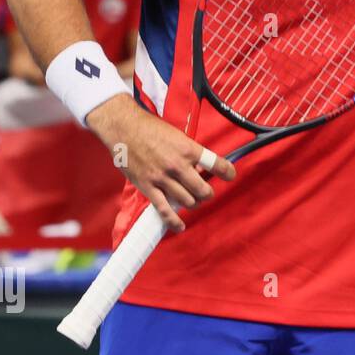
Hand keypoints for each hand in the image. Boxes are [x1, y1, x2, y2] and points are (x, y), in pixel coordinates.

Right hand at [85, 95, 235, 231]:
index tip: (230, 175)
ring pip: (188, 201)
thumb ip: (189, 153)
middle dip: (207, 193)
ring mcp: (163, 178)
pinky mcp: (148, 187)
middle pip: (203, 190)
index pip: (217, 164)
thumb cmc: (151, 129)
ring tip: (191, 201)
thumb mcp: (177, 136)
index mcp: (188, 149)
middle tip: (205, 192)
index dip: (227, 172)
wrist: (124, 128)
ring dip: (193, 203)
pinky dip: (174, 221)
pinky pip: (164, 209)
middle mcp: (178, 165)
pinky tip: (180, 226)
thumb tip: (200, 168)